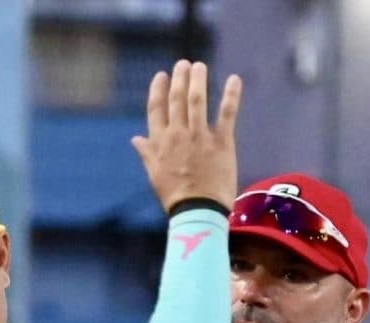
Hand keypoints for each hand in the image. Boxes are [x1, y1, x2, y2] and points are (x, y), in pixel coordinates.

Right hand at [131, 59, 242, 212]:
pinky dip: (231, 95)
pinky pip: (226, 113)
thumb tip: (135, 139)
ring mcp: (200, 137)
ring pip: (197, 100)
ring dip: (198, 80)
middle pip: (177, 99)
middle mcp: (178, 135)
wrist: (198, 211)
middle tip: (184, 64)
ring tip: (199, 66)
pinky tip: (234, 79)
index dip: (159, 90)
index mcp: (160, 142)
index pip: (156, 108)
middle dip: (179, 78)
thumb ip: (146, 153)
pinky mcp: (221, 142)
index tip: (162, 76)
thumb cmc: (175, 196)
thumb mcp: (154, 174)